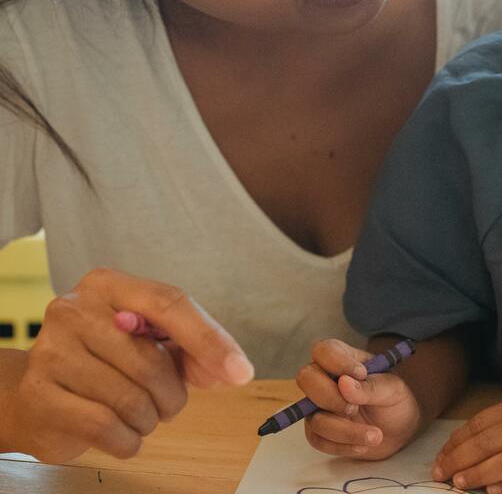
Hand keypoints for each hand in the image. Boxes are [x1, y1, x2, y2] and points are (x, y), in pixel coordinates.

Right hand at [2, 268, 253, 462]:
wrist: (38, 393)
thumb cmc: (106, 361)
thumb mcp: (152, 342)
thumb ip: (196, 349)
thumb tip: (235, 369)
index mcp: (109, 284)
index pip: (170, 303)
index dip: (209, 339)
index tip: (241, 371)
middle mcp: (75, 308)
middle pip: (152, 359)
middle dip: (172, 393)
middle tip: (168, 402)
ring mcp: (51, 350)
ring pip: (130, 397)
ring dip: (150, 418)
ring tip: (141, 414)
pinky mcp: (39, 394)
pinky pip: (105, 426)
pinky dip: (128, 439)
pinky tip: (123, 433)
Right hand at [297, 338, 421, 458]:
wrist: (399, 429)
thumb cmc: (394, 400)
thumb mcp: (392, 389)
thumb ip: (370, 386)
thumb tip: (344, 383)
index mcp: (343, 358)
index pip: (324, 350)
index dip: (336, 362)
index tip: (361, 374)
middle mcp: (325, 378)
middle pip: (306, 378)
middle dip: (330, 397)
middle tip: (355, 409)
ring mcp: (318, 405)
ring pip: (314, 417)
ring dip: (345, 431)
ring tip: (375, 436)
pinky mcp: (319, 430)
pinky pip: (318, 440)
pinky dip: (342, 446)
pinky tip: (363, 446)